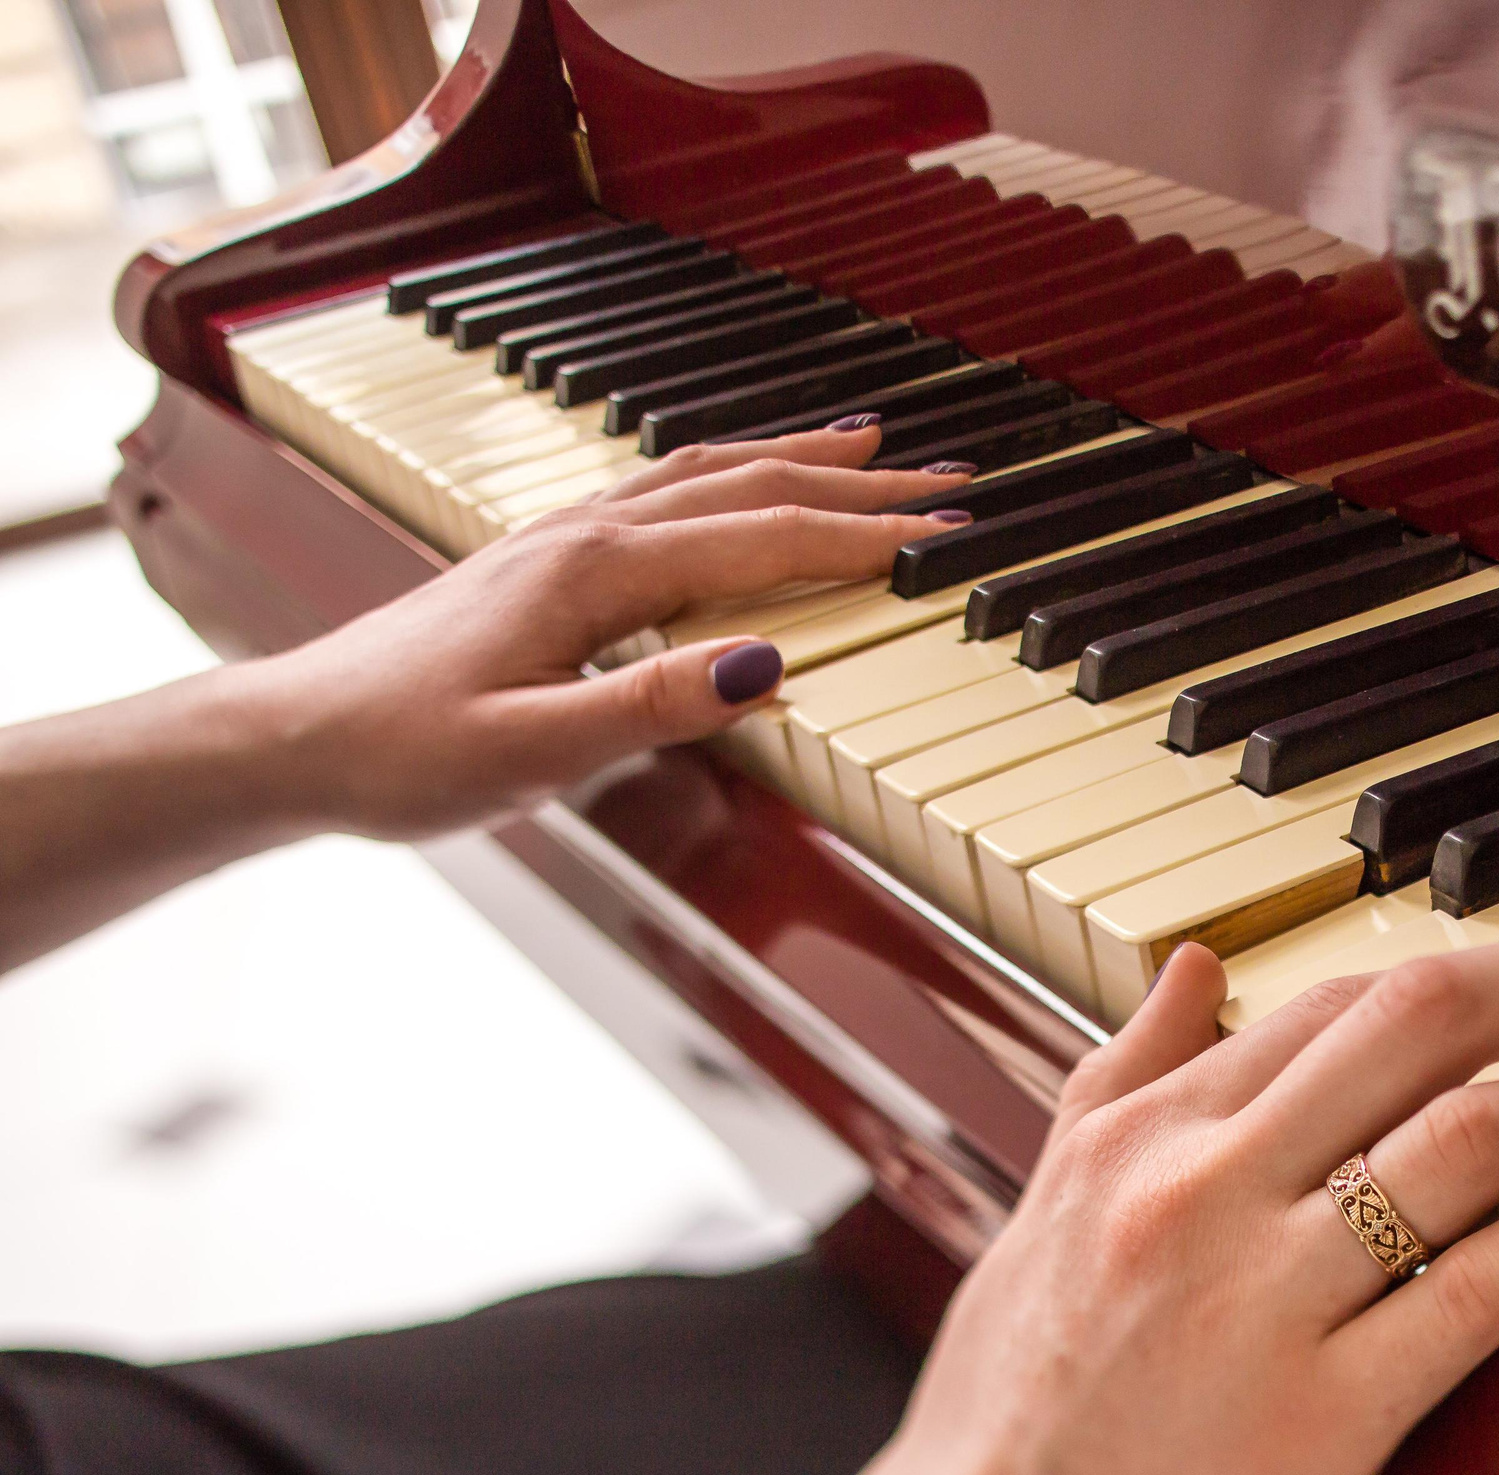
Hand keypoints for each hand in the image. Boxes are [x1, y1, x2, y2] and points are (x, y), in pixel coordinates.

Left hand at [240, 425, 970, 839]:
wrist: (292, 737)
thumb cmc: (398, 751)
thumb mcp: (530, 750)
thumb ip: (652, 707)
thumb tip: (768, 666)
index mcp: (597, 572)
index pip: (765, 542)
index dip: (866, 539)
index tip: (948, 536)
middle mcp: (587, 535)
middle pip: (751, 488)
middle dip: (861, 484)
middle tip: (950, 481)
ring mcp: (564, 539)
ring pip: (708, 474)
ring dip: (800, 460)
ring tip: (872, 444)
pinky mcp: (547, 560)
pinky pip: (666, 491)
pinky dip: (734, 475)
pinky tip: (742, 482)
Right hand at [815, 926, 1498, 1474]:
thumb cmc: (997, 1433)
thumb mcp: (1035, 1218)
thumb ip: (1116, 1082)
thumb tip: (1189, 967)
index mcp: (1135, 1139)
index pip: (1333, 1000)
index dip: (1473, 961)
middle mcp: (1201, 1189)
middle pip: (1420, 1023)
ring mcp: (1261, 1297)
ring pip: (1468, 1137)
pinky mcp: (1319, 1417)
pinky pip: (1476, 1286)